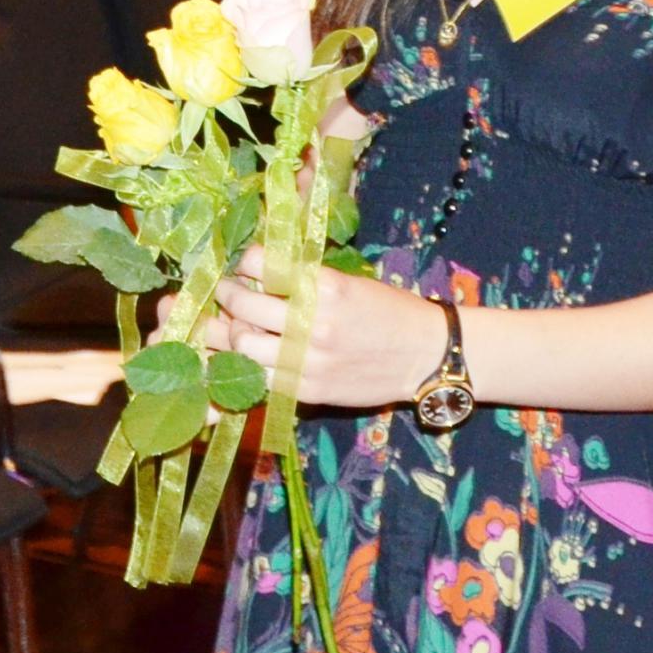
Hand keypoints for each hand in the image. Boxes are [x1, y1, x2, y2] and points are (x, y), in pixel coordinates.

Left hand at [197, 249, 449, 410]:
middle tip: (226, 291)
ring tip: (235, 325)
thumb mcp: (349, 282)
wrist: (427, 355)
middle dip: (227, 295)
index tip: (244, 264)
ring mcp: (309, 361)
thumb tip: (258, 270)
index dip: (244, 261)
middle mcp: (313, 322)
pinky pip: (260, 378)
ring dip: (231, 332)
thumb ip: (304, 278)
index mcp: (326, 286)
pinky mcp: (309, 391)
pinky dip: (247, 365)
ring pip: (242, 346)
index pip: (261, 265)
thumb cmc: (390, 311)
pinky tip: (250, 356)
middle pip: (242, 306)